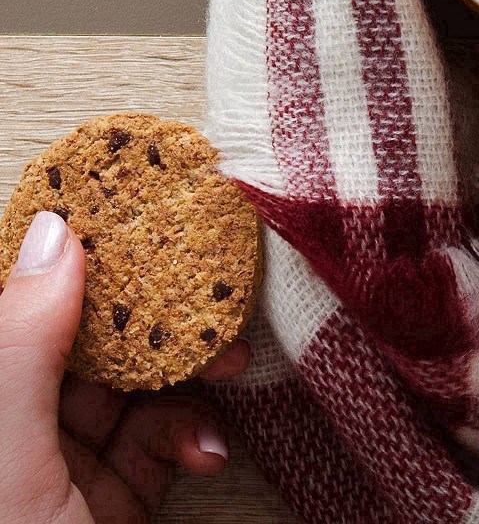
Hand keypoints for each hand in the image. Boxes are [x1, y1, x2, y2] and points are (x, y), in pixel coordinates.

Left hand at [0, 211, 248, 522]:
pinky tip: (208, 449)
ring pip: (137, 382)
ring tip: (232, 362)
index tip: (134, 209)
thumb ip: (25, 349)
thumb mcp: (11, 463)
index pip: (28, 303)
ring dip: (192, 372)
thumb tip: (55, 234)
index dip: (77, 253)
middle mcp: (22, 425)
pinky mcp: (116, 497)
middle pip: (93, 338)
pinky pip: (160, 439)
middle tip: (209, 287)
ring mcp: (68, 464)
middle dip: (160, 312)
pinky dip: (193, 434)